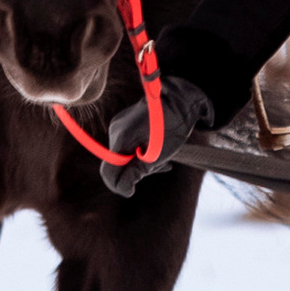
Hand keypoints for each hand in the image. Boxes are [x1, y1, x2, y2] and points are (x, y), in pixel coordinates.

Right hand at [98, 73, 215, 192]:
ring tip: (162, 160)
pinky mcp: (124, 123)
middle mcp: (115, 130)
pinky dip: (139, 152)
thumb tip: (125, 190)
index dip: (119, 185)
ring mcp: (119, 125)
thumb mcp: (157, 156)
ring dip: (139, 162)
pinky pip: (126, 145)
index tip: (133, 191)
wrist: (180, 100)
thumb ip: (136, 173)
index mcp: (121, 137)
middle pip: (116, 164)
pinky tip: (156, 152)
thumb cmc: (172, 128)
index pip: (108, 171)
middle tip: (159, 167)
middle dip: (134, 171)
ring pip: (122, 155)